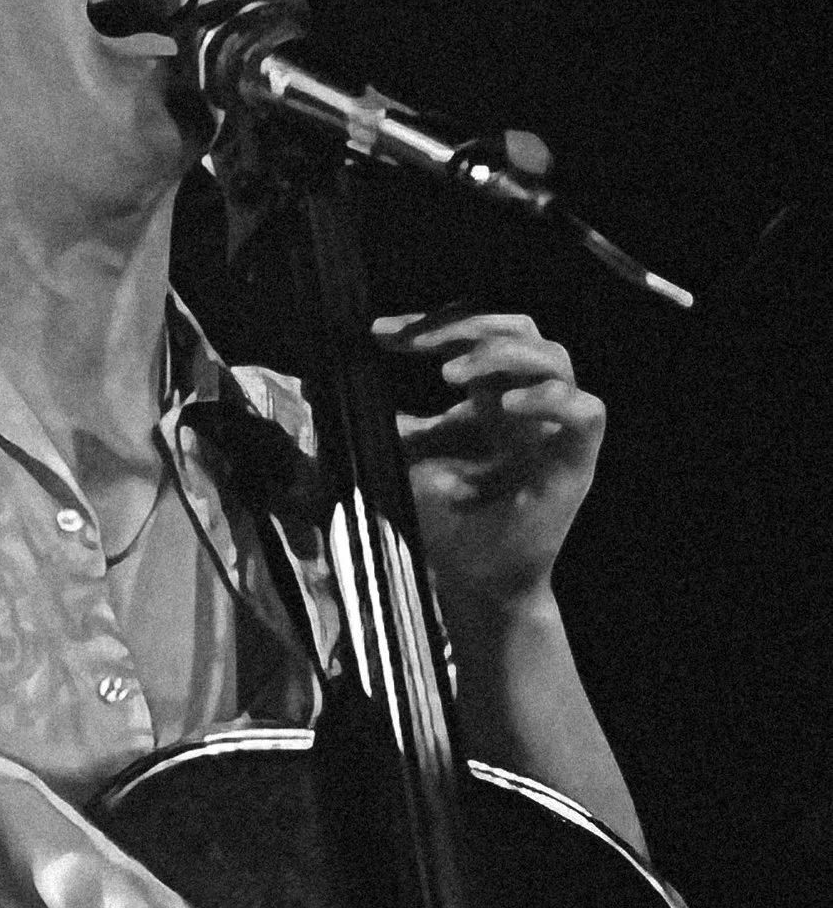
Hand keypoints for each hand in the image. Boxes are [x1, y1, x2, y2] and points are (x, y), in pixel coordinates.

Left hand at [380, 307, 605, 615]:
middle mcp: (526, 404)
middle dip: (463, 324)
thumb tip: (322, 385)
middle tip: (412, 343)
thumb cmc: (441, 524)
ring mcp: (554, 430)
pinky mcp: (576, 462)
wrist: (472, 583)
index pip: (472, 334)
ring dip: (499, 352)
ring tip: (448, 373)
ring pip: (552, 356)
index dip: (431, 324)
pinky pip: (585, 410)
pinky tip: (506, 405)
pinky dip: (550, 398)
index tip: (377, 332)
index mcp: (489, 397)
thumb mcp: (399, 460)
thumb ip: (380, 421)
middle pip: (516, 328)